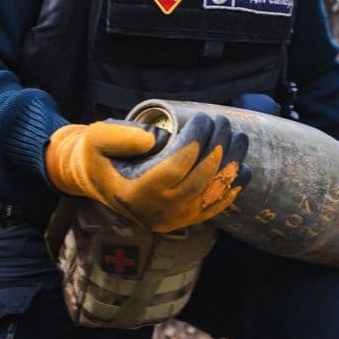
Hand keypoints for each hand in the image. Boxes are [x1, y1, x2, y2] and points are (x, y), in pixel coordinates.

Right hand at [45, 114, 250, 231]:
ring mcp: (172, 220)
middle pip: (199, 179)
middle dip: (218, 147)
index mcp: (136, 193)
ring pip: (211, 194)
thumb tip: (158, 138)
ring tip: (240, 138)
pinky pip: (213, 209)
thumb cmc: (97, 154)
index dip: (195, 141)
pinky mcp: (183, 221)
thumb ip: (121, 137)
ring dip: (231, 166)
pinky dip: (231, 190)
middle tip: (223, 122)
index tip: (204, 118)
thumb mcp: (97, 138)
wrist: (96, 178)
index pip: (175, 166)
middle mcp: (156, 212)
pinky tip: (243, 169)